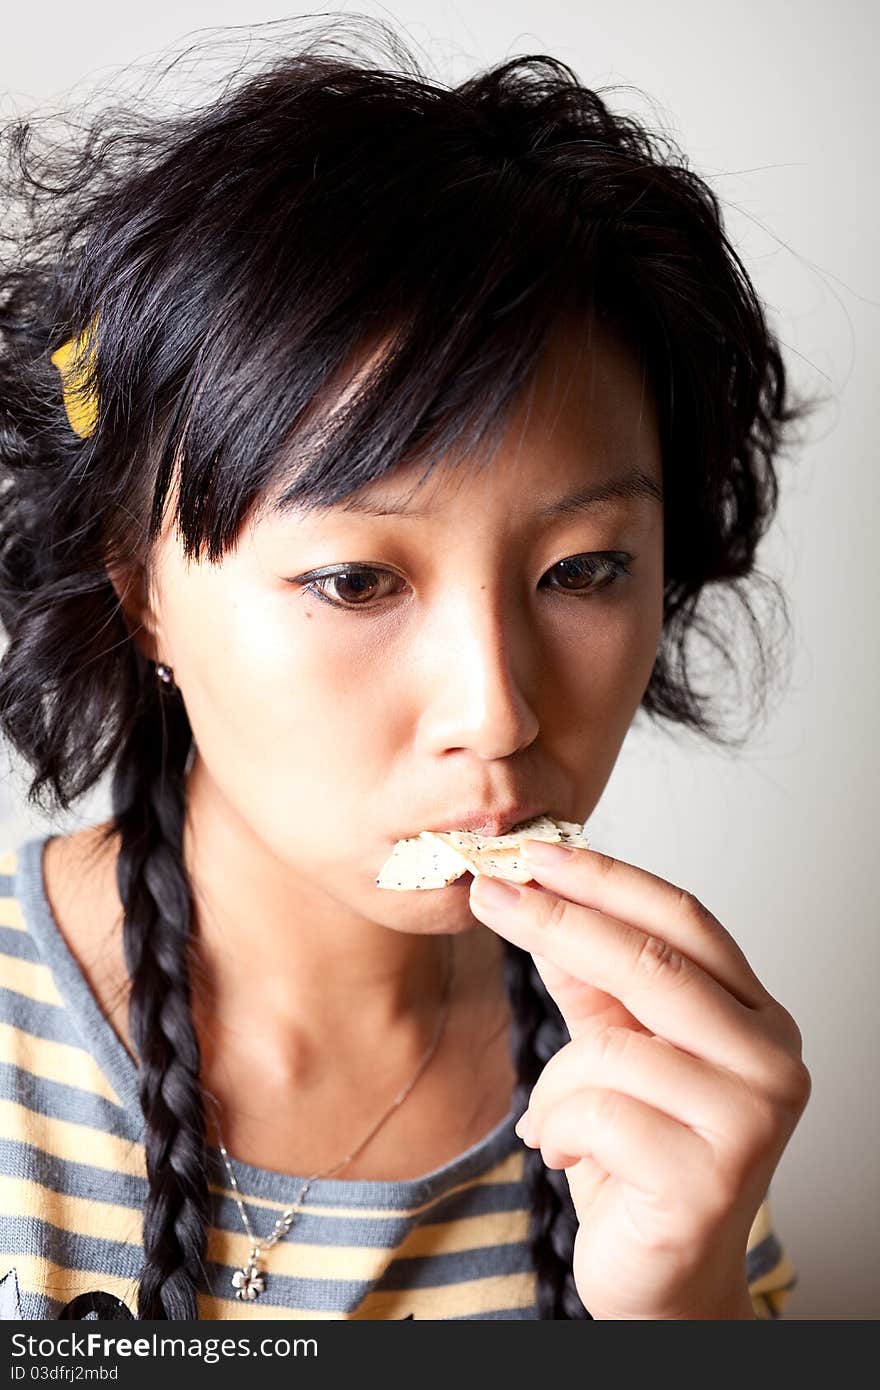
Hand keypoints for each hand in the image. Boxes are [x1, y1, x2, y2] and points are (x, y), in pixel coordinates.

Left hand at [467, 839, 810, 1319]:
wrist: (661, 1280)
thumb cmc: (641, 1158)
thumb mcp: (613, 1050)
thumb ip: (590, 978)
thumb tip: (535, 891)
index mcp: (757, 1016)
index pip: (683, 920)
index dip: (605, 879)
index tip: (532, 851)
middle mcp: (773, 1059)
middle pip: (655, 962)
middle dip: (560, 921)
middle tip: (490, 892)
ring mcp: (752, 1121)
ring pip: (616, 1047)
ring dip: (558, 1080)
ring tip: (556, 1117)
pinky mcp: (712, 1181)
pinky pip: (599, 1114)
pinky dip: (560, 1128)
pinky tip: (567, 1153)